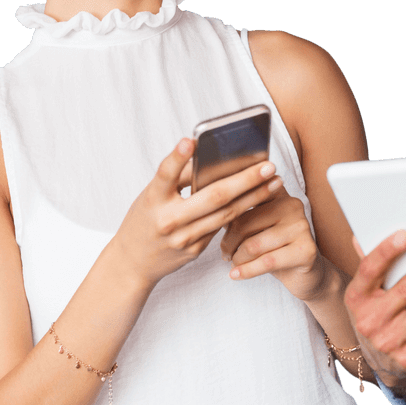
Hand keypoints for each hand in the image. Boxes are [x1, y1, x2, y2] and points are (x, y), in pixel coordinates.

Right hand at [110, 139, 278, 289]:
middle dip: (245, 180)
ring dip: (254, 196)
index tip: (191, 140)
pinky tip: (260, 199)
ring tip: (274, 180)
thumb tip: (209, 157)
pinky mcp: (195, 250)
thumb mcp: (151, 196)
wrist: (131, 264)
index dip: (177, 157)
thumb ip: (177, 178)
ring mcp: (183, 238)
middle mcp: (168, 220)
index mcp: (151, 200)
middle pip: (213, 197)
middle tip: (268, 165)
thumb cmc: (144, 221)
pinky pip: (222, 227)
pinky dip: (243, 211)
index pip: (164, 174)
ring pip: (226, 214)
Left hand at [220, 182, 329, 300]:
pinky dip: (246, 271)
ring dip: (237, 259)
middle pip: (244, 222)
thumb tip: (207, 208)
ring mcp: (301, 226)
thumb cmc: (274, 247)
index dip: (225, 208)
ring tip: (235, 263)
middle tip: (225, 253)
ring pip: (253, 245)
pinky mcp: (305, 250)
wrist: (305, 273)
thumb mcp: (256, 227)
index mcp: (278, 193)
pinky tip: (235, 275)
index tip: (209, 219)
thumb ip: (237, 214)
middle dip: (228, 242)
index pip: (245, 195)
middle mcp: (292, 205)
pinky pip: (267, 261)